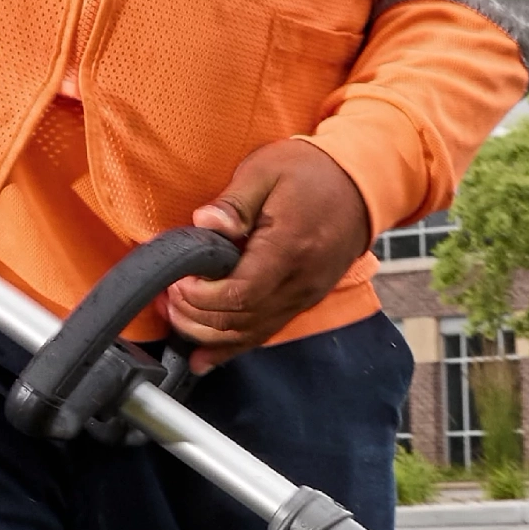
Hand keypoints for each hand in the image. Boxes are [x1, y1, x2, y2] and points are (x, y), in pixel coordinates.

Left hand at [168, 138, 375, 362]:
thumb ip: (234, 202)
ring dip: (207, 333)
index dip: (200, 296)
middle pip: (240, 321)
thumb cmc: (312, 173)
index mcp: (288, 249)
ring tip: (176, 317)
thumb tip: (205, 223)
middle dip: (196, 316)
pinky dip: (231, 349)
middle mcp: (300, 282)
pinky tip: (204, 359)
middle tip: (168, 297)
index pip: (239, 294)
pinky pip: (264, 334)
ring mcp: (304, 297)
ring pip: (249, 335)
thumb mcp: (267, 170)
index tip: (177, 281)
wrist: (361, 184)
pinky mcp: (303, 301)